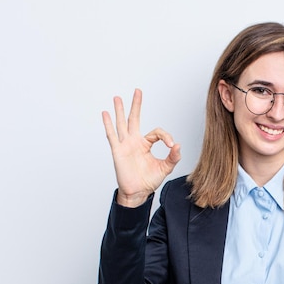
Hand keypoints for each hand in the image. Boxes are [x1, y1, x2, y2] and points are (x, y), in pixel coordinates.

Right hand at [102, 89, 180, 206]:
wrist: (138, 193)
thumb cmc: (149, 180)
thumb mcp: (165, 168)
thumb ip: (173, 157)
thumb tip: (178, 145)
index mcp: (146, 144)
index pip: (157, 132)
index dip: (165, 136)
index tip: (171, 146)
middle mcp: (135, 142)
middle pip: (134, 119)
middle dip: (136, 105)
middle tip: (138, 91)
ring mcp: (125, 145)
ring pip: (122, 124)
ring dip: (120, 110)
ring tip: (117, 97)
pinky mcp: (118, 151)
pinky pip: (112, 135)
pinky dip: (108, 124)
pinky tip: (106, 113)